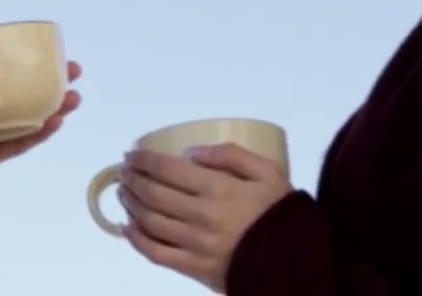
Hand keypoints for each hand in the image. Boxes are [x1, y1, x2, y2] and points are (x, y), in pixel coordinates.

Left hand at [0, 61, 82, 210]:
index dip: (22, 58)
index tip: (47, 50)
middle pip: (18, 92)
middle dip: (46, 82)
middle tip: (71, 70)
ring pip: (24, 117)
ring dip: (51, 106)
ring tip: (73, 96)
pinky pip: (14, 144)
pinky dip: (36, 134)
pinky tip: (55, 121)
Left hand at [118, 143, 291, 292]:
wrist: (298, 264)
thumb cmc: (281, 214)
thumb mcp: (268, 173)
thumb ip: (231, 155)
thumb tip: (191, 151)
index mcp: (219, 189)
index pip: (167, 169)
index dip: (143, 160)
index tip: (131, 154)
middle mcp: (202, 216)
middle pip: (152, 194)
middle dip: (131, 178)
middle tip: (124, 170)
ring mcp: (196, 245)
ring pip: (149, 221)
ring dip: (130, 204)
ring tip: (124, 192)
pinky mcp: (195, 269)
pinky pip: (156, 254)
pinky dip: (136, 239)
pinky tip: (127, 227)